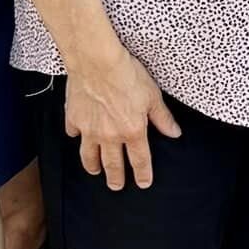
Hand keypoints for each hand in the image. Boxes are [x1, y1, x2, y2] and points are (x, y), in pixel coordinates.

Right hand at [64, 47, 182, 190]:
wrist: (98, 62)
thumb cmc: (127, 75)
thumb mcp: (153, 96)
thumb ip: (162, 118)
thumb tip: (174, 133)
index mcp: (132, 131)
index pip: (140, 161)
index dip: (143, 174)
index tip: (143, 183)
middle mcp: (110, 136)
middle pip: (112, 165)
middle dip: (116, 179)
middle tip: (116, 186)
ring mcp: (89, 129)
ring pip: (89, 156)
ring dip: (93, 166)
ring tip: (95, 171)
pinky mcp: (74, 119)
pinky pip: (74, 133)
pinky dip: (76, 137)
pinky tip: (77, 136)